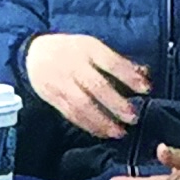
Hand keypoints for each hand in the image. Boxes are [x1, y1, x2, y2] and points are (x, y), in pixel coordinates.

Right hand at [24, 32, 147, 140]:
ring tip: (119, 132)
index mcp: (87, 48)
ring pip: (83, 105)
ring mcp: (62, 83)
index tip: (146, 89)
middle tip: (133, 117)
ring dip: (102, 121)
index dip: (129, 76)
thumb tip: (143, 74)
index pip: (111, 62)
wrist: (33, 53)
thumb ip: (116, 61)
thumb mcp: (92, 46)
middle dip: (116, 103)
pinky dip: (88, 125)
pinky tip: (101, 132)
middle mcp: (74, 65)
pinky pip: (71, 114)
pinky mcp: (53, 97)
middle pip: (97, 86)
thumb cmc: (70, 50)